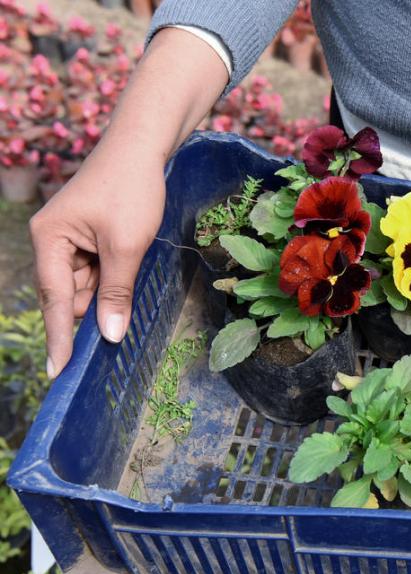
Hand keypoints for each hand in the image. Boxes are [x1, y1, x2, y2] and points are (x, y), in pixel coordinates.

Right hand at [27, 27, 229, 378]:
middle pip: (69, 293)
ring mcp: (71, 237)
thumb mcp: (127, 245)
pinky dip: (112, 283)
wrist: (143, 146)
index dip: (59, 336)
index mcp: (49, 239)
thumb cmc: (132, 191)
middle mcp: (52, 240)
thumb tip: (108, 334)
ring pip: (87, 284)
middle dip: (90, 315)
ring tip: (125, 316)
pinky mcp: (90, 235)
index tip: (57, 372)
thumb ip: (116, 291)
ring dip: (106, 298)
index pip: (55, 299)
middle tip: (108, 351)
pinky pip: (98, 270)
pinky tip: (126, 296)